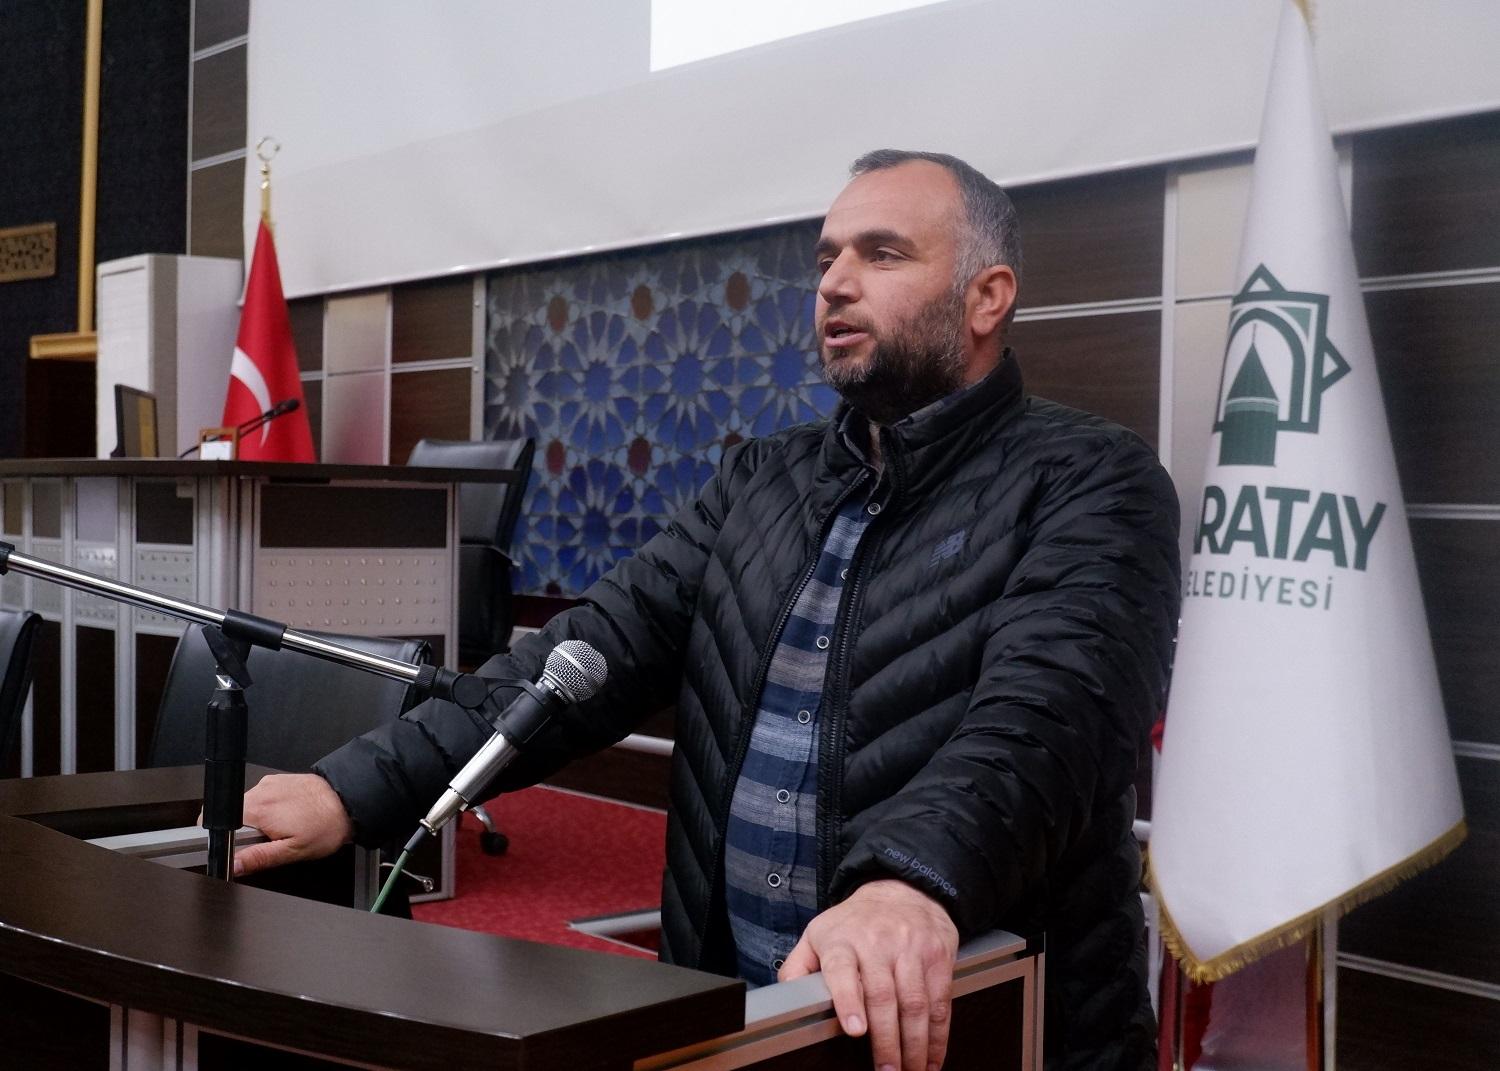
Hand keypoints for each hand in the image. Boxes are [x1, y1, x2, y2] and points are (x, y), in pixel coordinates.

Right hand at [230, 773, 352, 875]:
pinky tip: (289, 816)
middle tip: (271, 839)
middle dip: (246, 831)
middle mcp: (261, 791)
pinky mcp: (279, 780)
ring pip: (250, 807)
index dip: (226, 839)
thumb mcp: (292, 851)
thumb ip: (258, 858)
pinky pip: (264, 798)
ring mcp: (270, 784)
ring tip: (284, 827)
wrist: (348, 803)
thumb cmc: (326, 825)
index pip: (220, 823)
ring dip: (259, 820)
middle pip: (235, 816)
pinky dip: (271, 809)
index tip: (242, 847)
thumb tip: (233, 865)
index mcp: (258, 809)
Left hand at [778, 879, 958, 1070]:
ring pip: (915, 1002)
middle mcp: (877, 943)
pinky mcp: (937, 956)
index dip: (849, 1000)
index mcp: (842, 940)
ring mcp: (910, 949)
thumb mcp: (818, 933)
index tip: (855, 1029)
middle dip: (886, 1040)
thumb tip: (787, 998)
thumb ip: (799, 966)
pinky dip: (938, 1035)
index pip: (843, 970)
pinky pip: (939, 1001)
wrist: (904, 890)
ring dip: (915, 1044)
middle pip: (883, 995)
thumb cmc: (856, 922)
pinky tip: (932, 1057)